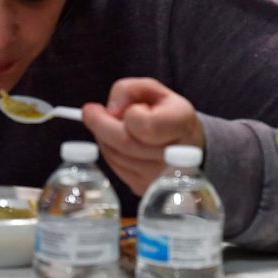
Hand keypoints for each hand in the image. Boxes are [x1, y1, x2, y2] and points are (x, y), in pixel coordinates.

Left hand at [81, 77, 204, 194]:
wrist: (187, 144)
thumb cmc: (167, 114)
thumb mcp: (153, 91)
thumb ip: (128, 90)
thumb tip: (110, 110)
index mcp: (181, 125)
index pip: (145, 125)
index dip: (129, 114)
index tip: (123, 108)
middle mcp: (175, 156)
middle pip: (124, 143)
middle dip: (100, 124)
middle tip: (90, 111)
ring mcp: (159, 177)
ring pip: (115, 155)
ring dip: (103, 138)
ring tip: (108, 125)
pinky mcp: (144, 188)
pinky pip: (115, 167)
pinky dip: (109, 151)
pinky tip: (114, 141)